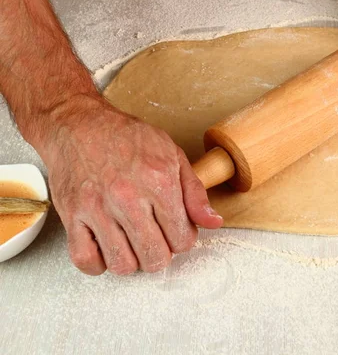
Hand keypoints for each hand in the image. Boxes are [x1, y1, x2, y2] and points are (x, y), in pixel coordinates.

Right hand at [41, 94, 222, 275]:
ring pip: (123, 265)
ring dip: (132, 260)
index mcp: (159, 183)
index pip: (182, 240)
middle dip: (161, 253)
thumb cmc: (126, 138)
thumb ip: (195, 193)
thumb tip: (213, 222)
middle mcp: (128, 198)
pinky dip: (98, 263)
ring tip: (132, 242)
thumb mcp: (172, 155)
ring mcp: (97, 209)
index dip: (183, 239)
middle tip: (156, 237)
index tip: (176, 229)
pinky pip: (86, 260)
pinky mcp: (72, 216)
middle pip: (155, 258)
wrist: (78, 125)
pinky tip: (107, 248)